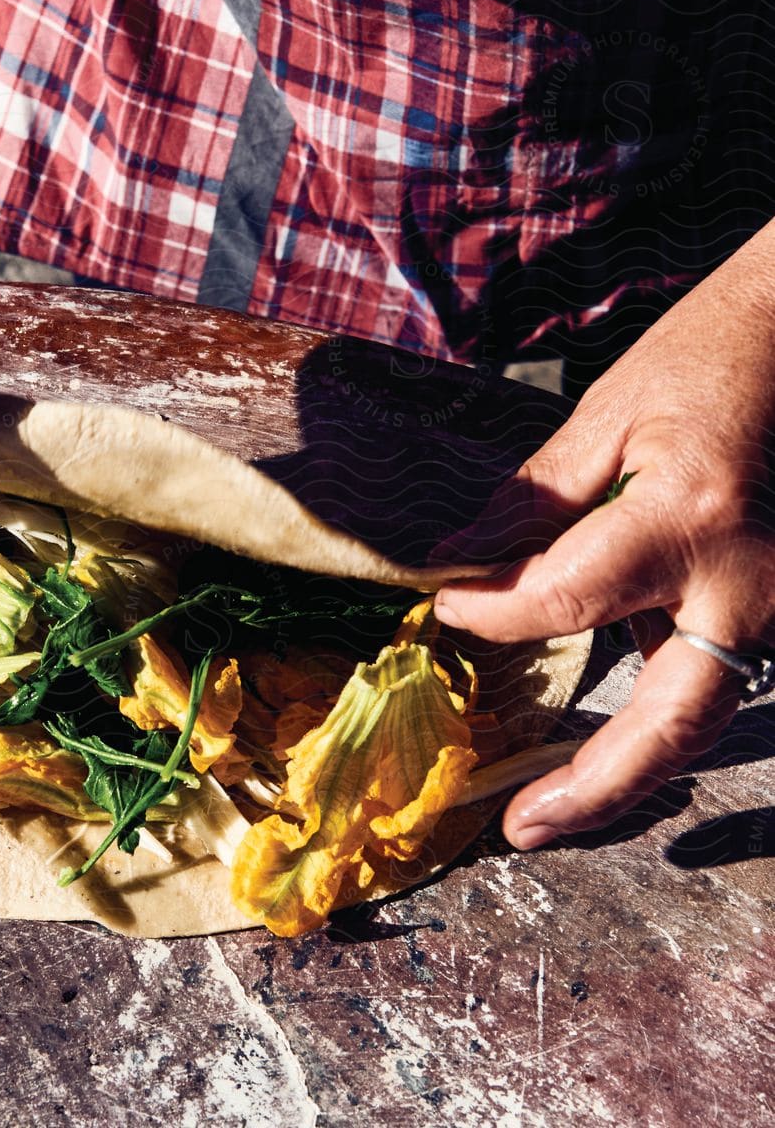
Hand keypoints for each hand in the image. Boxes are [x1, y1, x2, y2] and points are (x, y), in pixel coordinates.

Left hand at [433, 229, 774, 848]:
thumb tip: (456, 563)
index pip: (565, 597)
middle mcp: (748, 584)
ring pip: (700, 711)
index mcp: (687, 519)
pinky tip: (601, 721)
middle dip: (596, 785)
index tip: (445, 603)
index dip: (493, 609)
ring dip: (629, 763)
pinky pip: (714, 670)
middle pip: (673, 718)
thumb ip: (535, 502)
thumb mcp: (605, 415)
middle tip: (521, 829)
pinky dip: (657, 703)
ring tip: (550, 803)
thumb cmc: (704, 361)